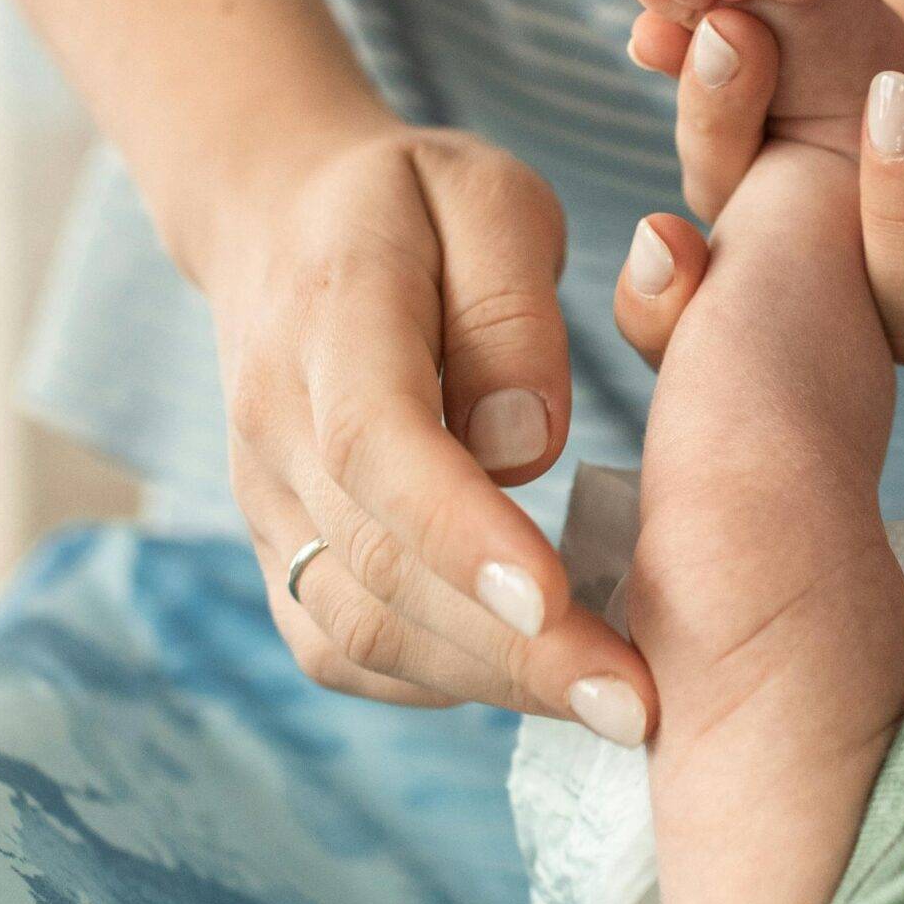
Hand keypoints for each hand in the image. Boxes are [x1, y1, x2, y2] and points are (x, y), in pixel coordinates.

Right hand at [201, 121, 654, 736]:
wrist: (281, 224)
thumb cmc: (417, 210)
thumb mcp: (486, 196)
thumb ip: (510, 305)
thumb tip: (526, 444)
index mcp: (329, 313)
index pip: (378, 444)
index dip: (463, 535)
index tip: (557, 602)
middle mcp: (276, 423)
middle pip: (380, 565)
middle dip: (515, 649)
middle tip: (637, 704)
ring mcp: (267, 503)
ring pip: (363, 630)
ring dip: (492, 684)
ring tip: (613, 708)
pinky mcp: (283, 557)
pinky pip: (346, 652)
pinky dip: (444, 684)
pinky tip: (541, 683)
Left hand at [626, 0, 903, 371]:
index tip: (903, 96)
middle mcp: (895, 277)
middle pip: (788, 248)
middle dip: (739, 128)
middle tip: (733, 21)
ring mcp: (840, 201)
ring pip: (733, 162)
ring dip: (701, 67)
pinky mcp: (806, 117)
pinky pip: (729, 84)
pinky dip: (693, 18)